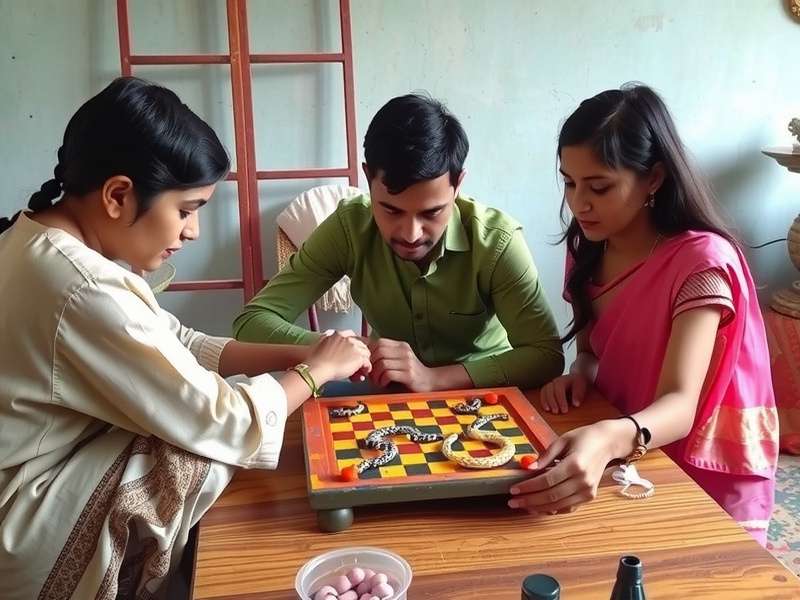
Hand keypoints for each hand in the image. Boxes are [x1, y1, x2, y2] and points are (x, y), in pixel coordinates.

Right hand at [322, 329, 370, 381]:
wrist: (318, 367)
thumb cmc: (314, 359)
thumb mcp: (318, 342)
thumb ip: (325, 337)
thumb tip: (327, 334)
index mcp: (338, 334)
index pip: (352, 334)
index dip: (354, 344)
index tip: (353, 350)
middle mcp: (348, 339)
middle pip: (361, 344)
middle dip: (359, 353)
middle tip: (356, 362)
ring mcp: (354, 347)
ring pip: (365, 353)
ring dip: (363, 361)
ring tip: (361, 369)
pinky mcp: (358, 357)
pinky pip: (367, 363)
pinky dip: (366, 368)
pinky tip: (363, 373)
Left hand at [368, 338, 434, 391]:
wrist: (430, 381)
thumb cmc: (410, 371)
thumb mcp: (400, 358)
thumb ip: (387, 354)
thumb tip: (366, 353)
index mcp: (401, 346)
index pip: (379, 342)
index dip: (370, 352)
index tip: (369, 363)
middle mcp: (405, 352)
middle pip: (379, 352)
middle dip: (371, 364)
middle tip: (371, 374)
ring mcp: (408, 363)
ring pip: (382, 364)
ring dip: (376, 375)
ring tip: (377, 381)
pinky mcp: (409, 375)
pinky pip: (389, 374)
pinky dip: (382, 380)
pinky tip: (384, 384)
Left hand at [507, 420, 624, 514]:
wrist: (608, 442)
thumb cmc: (584, 437)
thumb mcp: (562, 440)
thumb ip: (545, 456)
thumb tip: (527, 468)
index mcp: (575, 464)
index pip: (546, 480)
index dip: (528, 487)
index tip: (514, 490)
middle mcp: (583, 480)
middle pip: (551, 495)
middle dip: (530, 500)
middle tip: (513, 502)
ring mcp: (588, 490)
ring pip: (559, 505)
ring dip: (539, 508)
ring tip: (523, 506)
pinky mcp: (590, 496)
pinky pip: (568, 507)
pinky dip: (553, 509)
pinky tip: (539, 507)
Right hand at [540, 374, 589, 413]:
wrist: (575, 379)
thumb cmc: (578, 384)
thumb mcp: (581, 386)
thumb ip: (578, 394)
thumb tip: (575, 404)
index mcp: (564, 379)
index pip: (559, 388)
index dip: (561, 400)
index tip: (565, 410)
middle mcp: (555, 381)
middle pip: (549, 389)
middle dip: (552, 401)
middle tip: (556, 412)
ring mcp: (550, 385)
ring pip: (544, 391)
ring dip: (545, 401)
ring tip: (549, 410)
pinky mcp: (547, 389)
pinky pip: (542, 394)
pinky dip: (543, 401)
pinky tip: (546, 409)